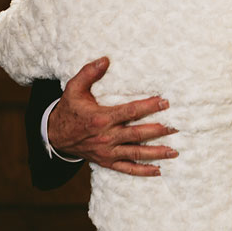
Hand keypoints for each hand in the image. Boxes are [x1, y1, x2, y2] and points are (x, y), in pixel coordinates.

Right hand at [48, 57, 177, 175]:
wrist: (55, 136)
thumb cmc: (69, 109)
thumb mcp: (73, 89)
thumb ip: (89, 73)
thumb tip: (105, 60)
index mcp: (101, 118)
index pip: (130, 112)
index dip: (149, 107)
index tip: (165, 102)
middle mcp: (106, 137)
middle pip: (137, 134)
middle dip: (159, 130)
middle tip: (177, 126)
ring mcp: (107, 152)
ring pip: (135, 153)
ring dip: (156, 152)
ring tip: (174, 150)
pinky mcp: (106, 162)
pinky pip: (127, 169)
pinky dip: (143, 171)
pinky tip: (158, 170)